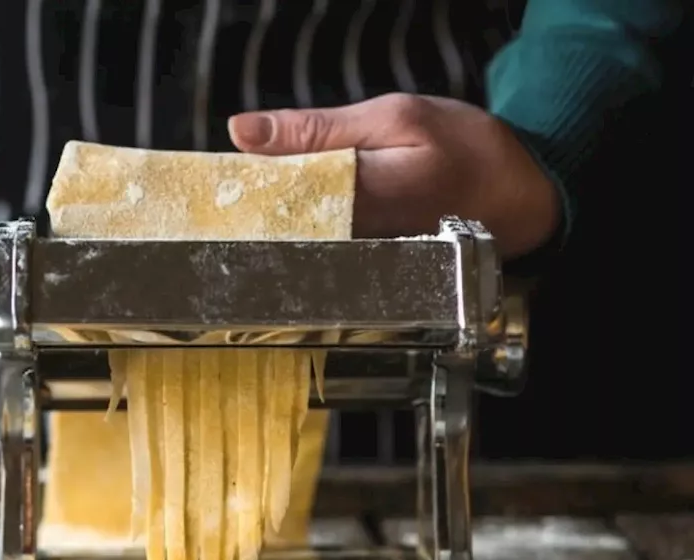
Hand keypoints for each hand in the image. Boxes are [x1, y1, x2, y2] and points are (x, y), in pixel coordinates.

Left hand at [228, 93, 559, 258]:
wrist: (527, 198)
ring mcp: (363, 267)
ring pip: (293, 254)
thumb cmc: (468, 150)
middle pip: (277, 238)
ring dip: (262, 237)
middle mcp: (359, 245)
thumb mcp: (395, 117)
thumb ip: (315, 128)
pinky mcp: (369, 274)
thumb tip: (242, 130)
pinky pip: (317, 260)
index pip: (275, 203)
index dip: (234, 199)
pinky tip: (274, 232)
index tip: (199, 193)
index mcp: (364, 198)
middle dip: (241, 224)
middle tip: (202, 213)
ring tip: (227, 225)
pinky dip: (293, 243)